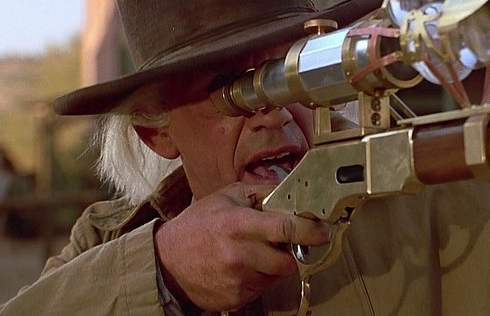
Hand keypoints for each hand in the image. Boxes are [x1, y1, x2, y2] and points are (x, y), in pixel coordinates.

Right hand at [154, 182, 329, 310]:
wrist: (167, 260)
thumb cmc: (197, 226)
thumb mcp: (226, 197)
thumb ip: (261, 193)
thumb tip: (293, 191)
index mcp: (238, 225)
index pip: (286, 229)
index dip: (310, 231)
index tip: (322, 231)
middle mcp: (239, 254)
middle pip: (287, 261)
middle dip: (288, 252)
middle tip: (276, 244)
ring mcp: (237, 280)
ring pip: (275, 276)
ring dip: (271, 266)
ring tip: (250, 253)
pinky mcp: (235, 298)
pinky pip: (261, 289)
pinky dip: (257, 279)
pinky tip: (240, 267)